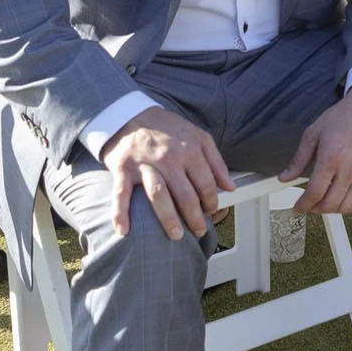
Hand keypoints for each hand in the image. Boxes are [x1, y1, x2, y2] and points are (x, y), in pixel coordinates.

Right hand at [104, 106, 234, 240]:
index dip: (211, 200)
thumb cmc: (168, 129)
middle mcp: (168, 158)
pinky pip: (121, 194)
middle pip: (185, 194)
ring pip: (158, 195)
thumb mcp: (199, 137)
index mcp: (189, 150)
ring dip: (168, 218)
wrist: (131, 115)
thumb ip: (217, 162)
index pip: (205, 182)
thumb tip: (230, 187)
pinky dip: (121, 213)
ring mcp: (145, 165)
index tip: (212, 211)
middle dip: (195, 217)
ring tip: (176, 236)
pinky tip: (124, 231)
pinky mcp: (123, 169)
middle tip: (199, 231)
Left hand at [279, 84, 351, 215]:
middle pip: (330, 203)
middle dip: (315, 209)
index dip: (303, 205)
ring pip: (347, 207)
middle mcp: (350, 169)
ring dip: (332, 210)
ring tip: (324, 202)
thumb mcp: (313, 134)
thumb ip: (298, 159)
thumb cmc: (342, 118)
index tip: (297, 208)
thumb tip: (285, 177)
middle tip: (309, 205)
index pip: (315, 192)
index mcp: (331, 157)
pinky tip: (343, 201)